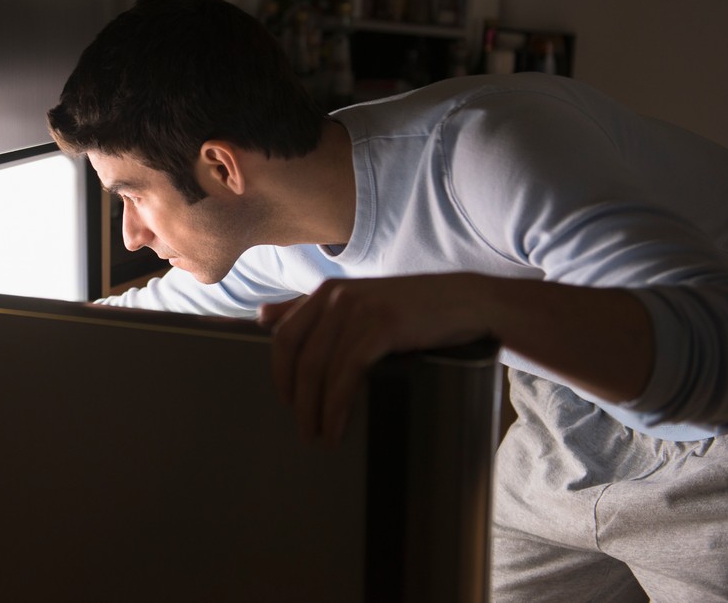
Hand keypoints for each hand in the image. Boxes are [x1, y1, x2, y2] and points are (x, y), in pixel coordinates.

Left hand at [259, 273, 497, 444]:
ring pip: (319, 367)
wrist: (465, 301)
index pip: (284, 335)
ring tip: (319, 437)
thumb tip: (262, 316)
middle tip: (303, 429)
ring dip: (315, 409)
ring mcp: (359, 309)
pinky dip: (337, 405)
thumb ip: (308, 307)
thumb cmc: (410, 309)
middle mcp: (337, 296)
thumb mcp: (356, 301)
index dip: (279, 373)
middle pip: (298, 355)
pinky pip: (347, 372)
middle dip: (296, 398)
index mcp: (327, 291)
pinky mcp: (382, 325)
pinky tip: (338, 426)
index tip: (287, 403)